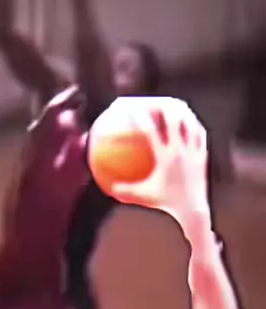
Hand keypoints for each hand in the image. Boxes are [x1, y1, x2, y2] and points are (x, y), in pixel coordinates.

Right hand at [91, 96, 211, 231]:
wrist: (193, 209)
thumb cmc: (165, 204)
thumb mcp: (141, 197)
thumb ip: (123, 190)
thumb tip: (107, 185)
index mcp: (165, 158)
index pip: (150, 132)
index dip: (139, 117)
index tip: (130, 107)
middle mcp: (181, 151)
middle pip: (174, 120)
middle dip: (163, 106)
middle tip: (154, 99)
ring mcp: (193, 152)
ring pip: (190, 123)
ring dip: (181, 112)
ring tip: (174, 104)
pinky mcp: (202, 155)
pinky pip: (199, 134)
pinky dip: (192, 125)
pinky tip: (188, 122)